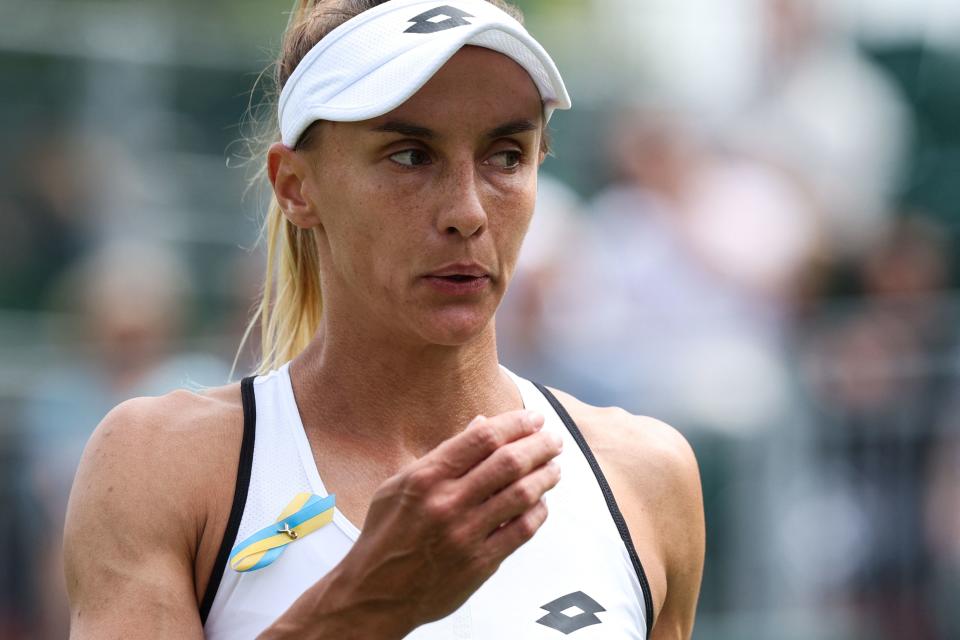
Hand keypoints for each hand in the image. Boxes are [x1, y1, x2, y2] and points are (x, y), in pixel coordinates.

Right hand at [262, 410, 562, 638]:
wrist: (374, 593)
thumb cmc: (386, 534)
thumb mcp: (401, 484)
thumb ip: (443, 455)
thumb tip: (481, 424)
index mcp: (426, 477)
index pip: (482, 438)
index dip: (516, 423)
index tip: (534, 418)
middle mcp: (447, 503)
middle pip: (509, 462)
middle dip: (539, 445)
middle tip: (554, 439)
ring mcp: (465, 534)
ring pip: (522, 495)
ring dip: (546, 476)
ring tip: (555, 467)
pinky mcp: (479, 563)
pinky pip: (522, 531)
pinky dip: (538, 512)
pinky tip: (541, 502)